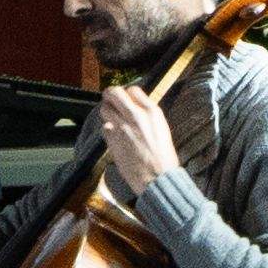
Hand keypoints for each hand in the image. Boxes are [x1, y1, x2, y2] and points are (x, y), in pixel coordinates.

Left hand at [84, 77, 180, 201]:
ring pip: (104, 108)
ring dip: (106, 112)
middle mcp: (136, 115)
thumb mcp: (162, 129)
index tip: (126, 100)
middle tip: (111, 101)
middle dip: (110, 95)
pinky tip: (114, 136)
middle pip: (114, 92)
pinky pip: (103, 127)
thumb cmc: (163, 157)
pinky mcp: (113, 140)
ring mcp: (122, 127)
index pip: (133, 89)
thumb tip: (135, 108)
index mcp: (152, 112)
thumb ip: (147, 116)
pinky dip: (107, 130)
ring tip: (112, 119)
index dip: (127, 94)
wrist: (158, 178)